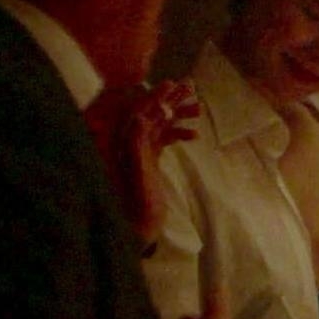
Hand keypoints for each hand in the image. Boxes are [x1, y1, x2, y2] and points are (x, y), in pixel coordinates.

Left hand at [85, 80, 198, 245]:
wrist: (134, 234)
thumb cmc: (135, 212)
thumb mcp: (137, 181)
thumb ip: (136, 149)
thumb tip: (138, 118)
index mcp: (119, 146)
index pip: (136, 113)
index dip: (154, 97)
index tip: (172, 84)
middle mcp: (124, 145)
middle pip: (147, 114)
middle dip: (169, 100)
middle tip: (190, 87)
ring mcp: (135, 153)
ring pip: (157, 125)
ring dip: (176, 115)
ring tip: (199, 108)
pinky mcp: (145, 161)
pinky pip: (161, 140)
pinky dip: (176, 134)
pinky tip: (194, 135)